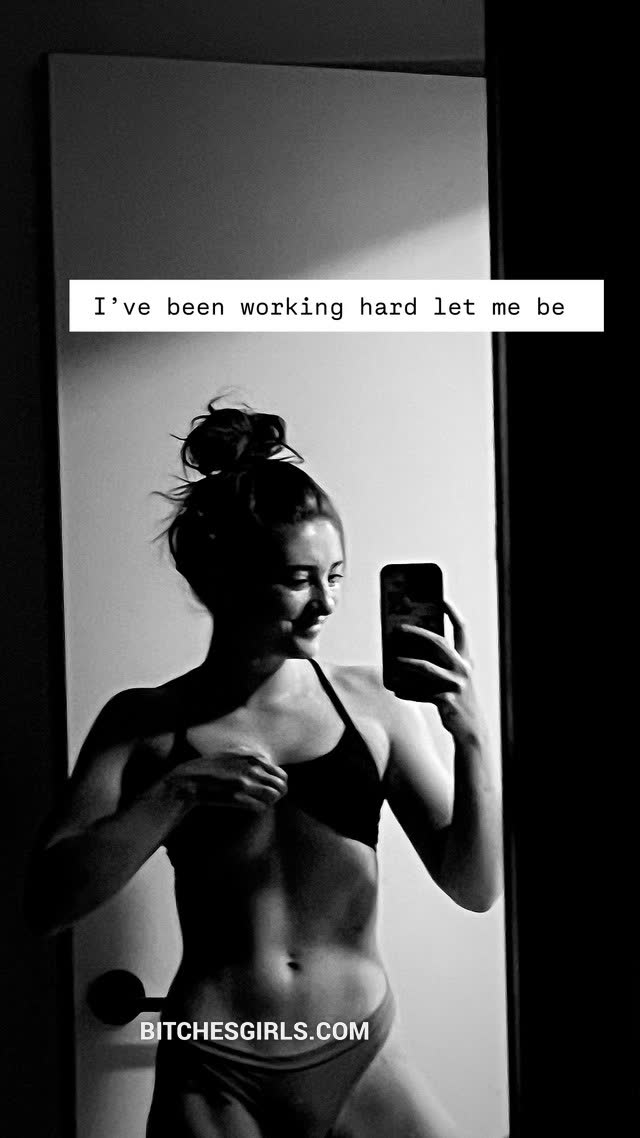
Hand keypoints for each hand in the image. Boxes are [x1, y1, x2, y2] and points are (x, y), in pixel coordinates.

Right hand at [159, 745, 287, 813]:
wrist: (190, 780)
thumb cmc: (210, 767)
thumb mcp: (232, 754)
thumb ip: (251, 758)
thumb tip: (269, 766)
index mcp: (253, 757)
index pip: (282, 774)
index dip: (278, 784)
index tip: (271, 789)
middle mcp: (252, 768)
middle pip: (281, 787)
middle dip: (277, 795)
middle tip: (268, 800)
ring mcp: (245, 783)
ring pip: (273, 797)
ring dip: (268, 802)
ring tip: (258, 803)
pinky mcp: (237, 797)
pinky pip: (260, 807)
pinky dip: (258, 808)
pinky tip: (249, 806)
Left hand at [393, 600, 486, 744]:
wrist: (471, 728)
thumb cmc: (458, 698)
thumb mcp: (454, 678)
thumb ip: (440, 663)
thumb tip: (409, 651)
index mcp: (465, 659)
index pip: (462, 629)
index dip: (452, 612)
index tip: (441, 598)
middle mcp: (463, 669)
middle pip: (439, 643)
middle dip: (418, 632)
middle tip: (399, 627)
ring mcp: (455, 685)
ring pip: (426, 667)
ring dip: (407, 662)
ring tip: (394, 659)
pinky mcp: (447, 701)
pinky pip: (421, 693)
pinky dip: (407, 692)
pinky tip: (396, 690)